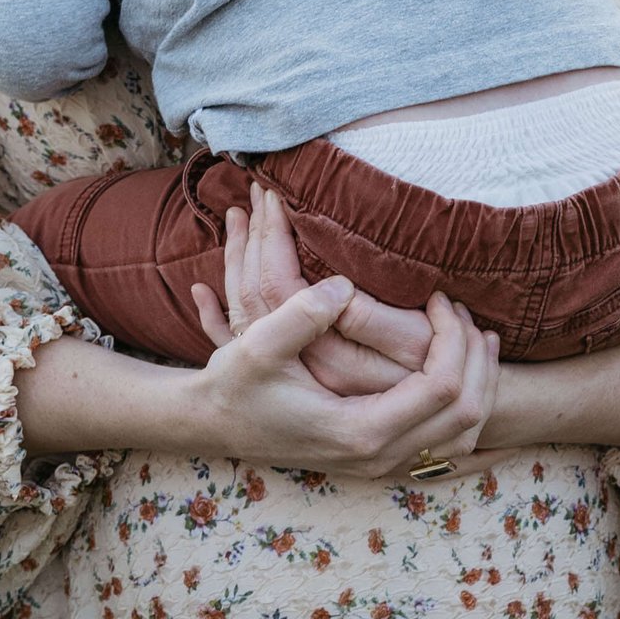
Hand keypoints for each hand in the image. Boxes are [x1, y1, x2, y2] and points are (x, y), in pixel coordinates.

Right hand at [183, 277, 498, 482]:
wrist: (213, 424)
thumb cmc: (234, 384)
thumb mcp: (258, 345)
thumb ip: (303, 313)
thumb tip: (346, 284)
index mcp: (359, 430)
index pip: (441, 387)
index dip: (452, 337)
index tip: (438, 297)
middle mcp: (378, 455)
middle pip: (466, 412)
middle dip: (476, 357)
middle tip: (462, 311)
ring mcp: (380, 464)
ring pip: (463, 435)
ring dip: (479, 383)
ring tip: (476, 337)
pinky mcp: (377, 460)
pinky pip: (445, 451)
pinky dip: (469, 417)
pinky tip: (474, 385)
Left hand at [190, 187, 438, 394]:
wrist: (405, 426)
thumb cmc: (419, 380)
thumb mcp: (409, 348)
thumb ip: (372, 319)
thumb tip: (336, 285)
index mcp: (316, 350)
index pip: (278, 281)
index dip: (274, 236)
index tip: (278, 197)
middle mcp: (288, 359)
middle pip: (254, 289)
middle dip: (256, 235)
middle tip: (259, 192)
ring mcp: (280, 368)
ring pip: (242, 307)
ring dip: (237, 258)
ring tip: (237, 217)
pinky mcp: (277, 377)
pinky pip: (230, 341)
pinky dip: (213, 314)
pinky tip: (200, 293)